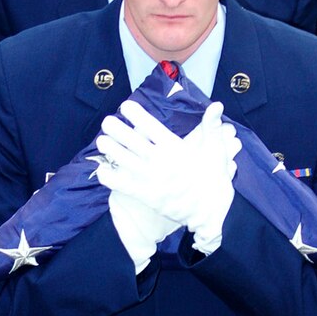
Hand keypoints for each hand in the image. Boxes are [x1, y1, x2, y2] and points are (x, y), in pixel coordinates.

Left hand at [97, 98, 238, 255]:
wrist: (211, 210)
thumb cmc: (213, 178)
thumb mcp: (215, 149)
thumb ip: (211, 126)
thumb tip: (216, 105)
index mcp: (176, 148)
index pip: (152, 127)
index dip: (137, 115)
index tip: (125, 106)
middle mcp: (161, 161)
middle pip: (134, 142)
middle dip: (118, 130)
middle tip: (106, 121)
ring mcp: (152, 179)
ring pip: (126, 161)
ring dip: (112, 150)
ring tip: (100, 140)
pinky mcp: (147, 195)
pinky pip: (124, 185)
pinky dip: (111, 178)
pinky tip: (101, 170)